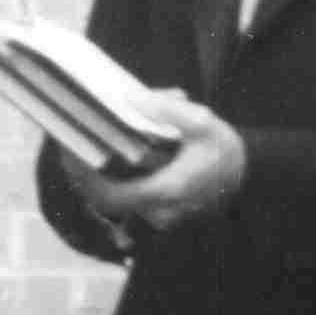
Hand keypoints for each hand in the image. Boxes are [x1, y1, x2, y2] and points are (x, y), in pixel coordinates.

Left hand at [74, 91, 246, 232]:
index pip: (112, 195)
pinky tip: (104, 159)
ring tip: (80, 150)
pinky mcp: (159, 214)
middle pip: (106, 201)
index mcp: (168, 189)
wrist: (248, 171)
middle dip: (83, 177)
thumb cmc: (224, 148)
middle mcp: (159, 211)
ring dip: (95, 181)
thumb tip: (132, 97)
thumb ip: (170, 110)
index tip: (71, 154)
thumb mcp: (203, 121)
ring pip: (115, 203)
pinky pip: (127, 202)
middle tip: (67, 147)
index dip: (86, 179)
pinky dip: (111, 183)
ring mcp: (158, 217)